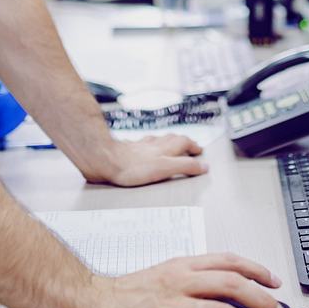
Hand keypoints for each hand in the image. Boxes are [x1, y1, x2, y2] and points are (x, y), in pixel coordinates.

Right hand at [76, 253, 285, 307]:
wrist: (94, 306)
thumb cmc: (129, 293)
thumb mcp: (165, 274)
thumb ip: (195, 278)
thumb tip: (230, 287)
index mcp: (183, 265)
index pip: (228, 261)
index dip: (256, 270)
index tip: (275, 282)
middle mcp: (181, 282)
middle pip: (232, 284)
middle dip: (263, 299)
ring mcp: (173, 306)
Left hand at [87, 134, 207, 186]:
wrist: (105, 160)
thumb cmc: (132, 166)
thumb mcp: (165, 168)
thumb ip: (185, 166)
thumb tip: (204, 166)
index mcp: (165, 148)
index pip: (184, 142)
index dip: (193, 146)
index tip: (199, 151)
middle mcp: (154, 145)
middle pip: (172, 139)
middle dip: (182, 142)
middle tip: (189, 145)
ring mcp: (140, 146)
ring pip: (158, 140)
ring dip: (167, 141)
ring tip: (170, 143)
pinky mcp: (127, 149)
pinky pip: (141, 144)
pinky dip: (148, 144)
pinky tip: (143, 147)